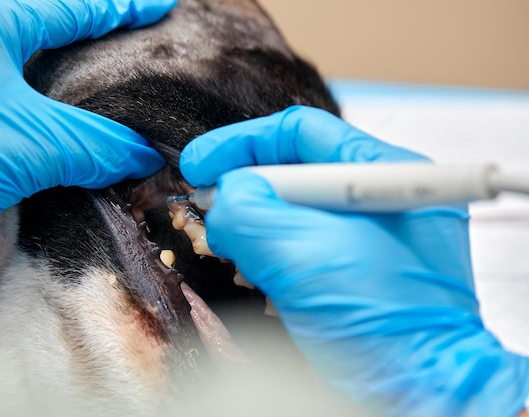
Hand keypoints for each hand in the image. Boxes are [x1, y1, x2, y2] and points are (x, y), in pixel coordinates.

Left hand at [0, 0, 175, 312]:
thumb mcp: (36, 141)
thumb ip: (99, 144)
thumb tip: (144, 154)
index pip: (68, 7)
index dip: (120, 8)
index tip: (159, 6)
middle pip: (45, 28)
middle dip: (93, 34)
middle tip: (137, 39)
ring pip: (29, 67)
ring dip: (70, 75)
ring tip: (113, 80)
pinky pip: (17, 104)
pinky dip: (50, 111)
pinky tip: (75, 122)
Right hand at [180, 106, 528, 415]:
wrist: (417, 393)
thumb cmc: (386, 326)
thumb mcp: (303, 256)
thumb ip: (249, 212)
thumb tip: (223, 199)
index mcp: (384, 174)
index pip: (299, 133)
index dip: (240, 143)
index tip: (199, 163)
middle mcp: (378, 200)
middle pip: (293, 171)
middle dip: (244, 188)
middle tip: (206, 206)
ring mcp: (366, 238)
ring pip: (292, 212)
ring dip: (254, 227)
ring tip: (231, 247)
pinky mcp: (351, 272)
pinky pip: (298, 247)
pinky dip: (269, 257)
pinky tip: (260, 276)